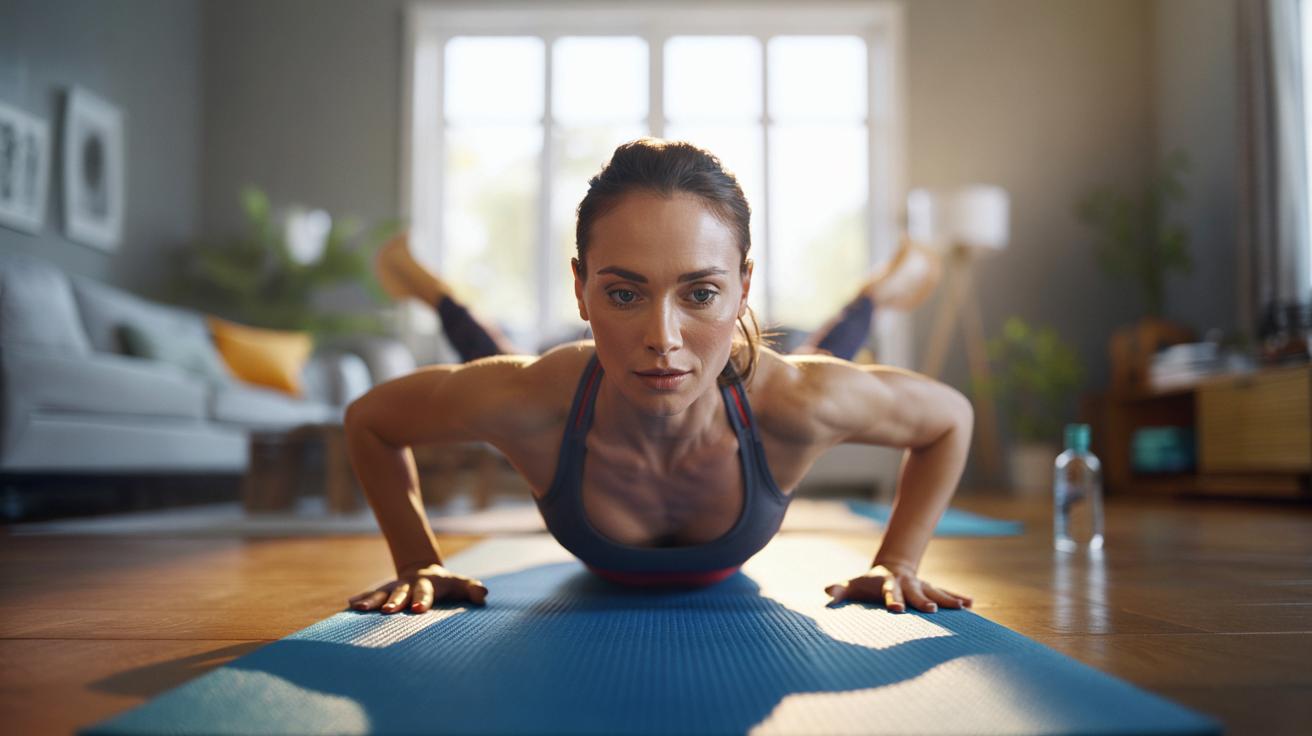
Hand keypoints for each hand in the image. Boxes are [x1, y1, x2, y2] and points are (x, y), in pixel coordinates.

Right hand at [348, 563, 488, 613]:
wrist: (426, 571)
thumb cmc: (448, 584)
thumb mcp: (462, 584)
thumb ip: (473, 589)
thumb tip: (483, 594)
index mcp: (429, 583)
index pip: (426, 592)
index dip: (423, 600)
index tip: (418, 610)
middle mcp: (409, 584)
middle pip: (401, 592)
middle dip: (395, 601)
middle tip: (387, 611)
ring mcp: (395, 587)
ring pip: (382, 592)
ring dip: (372, 600)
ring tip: (359, 608)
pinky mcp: (385, 592)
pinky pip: (371, 595)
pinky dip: (361, 598)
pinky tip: (350, 605)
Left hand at [824, 563, 971, 612]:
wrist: (890, 568)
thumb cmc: (868, 583)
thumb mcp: (853, 585)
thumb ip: (840, 589)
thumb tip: (827, 591)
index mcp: (888, 584)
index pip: (889, 592)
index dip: (892, 600)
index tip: (896, 609)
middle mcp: (907, 584)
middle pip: (915, 593)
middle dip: (923, 600)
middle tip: (931, 609)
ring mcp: (921, 586)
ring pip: (936, 592)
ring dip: (947, 599)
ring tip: (962, 607)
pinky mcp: (931, 589)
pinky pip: (946, 593)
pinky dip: (958, 597)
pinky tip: (971, 604)